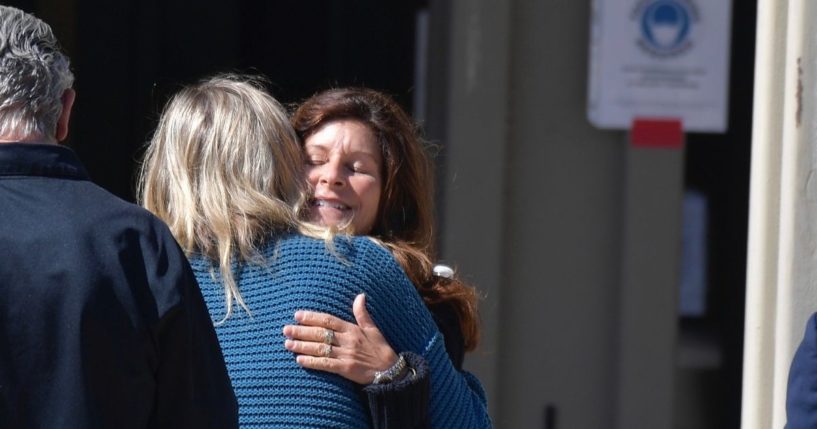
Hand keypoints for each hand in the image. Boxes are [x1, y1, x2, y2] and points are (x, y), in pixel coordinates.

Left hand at [283, 293, 398, 384]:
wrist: (390, 371)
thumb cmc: (380, 349)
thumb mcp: (373, 329)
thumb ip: (362, 313)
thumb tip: (360, 296)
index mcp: (353, 329)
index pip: (328, 320)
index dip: (312, 317)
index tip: (297, 315)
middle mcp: (348, 341)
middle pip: (321, 333)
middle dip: (302, 331)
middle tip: (286, 329)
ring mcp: (346, 355)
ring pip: (320, 348)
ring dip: (302, 346)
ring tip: (287, 344)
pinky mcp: (346, 369)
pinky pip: (325, 364)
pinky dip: (312, 362)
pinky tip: (299, 360)